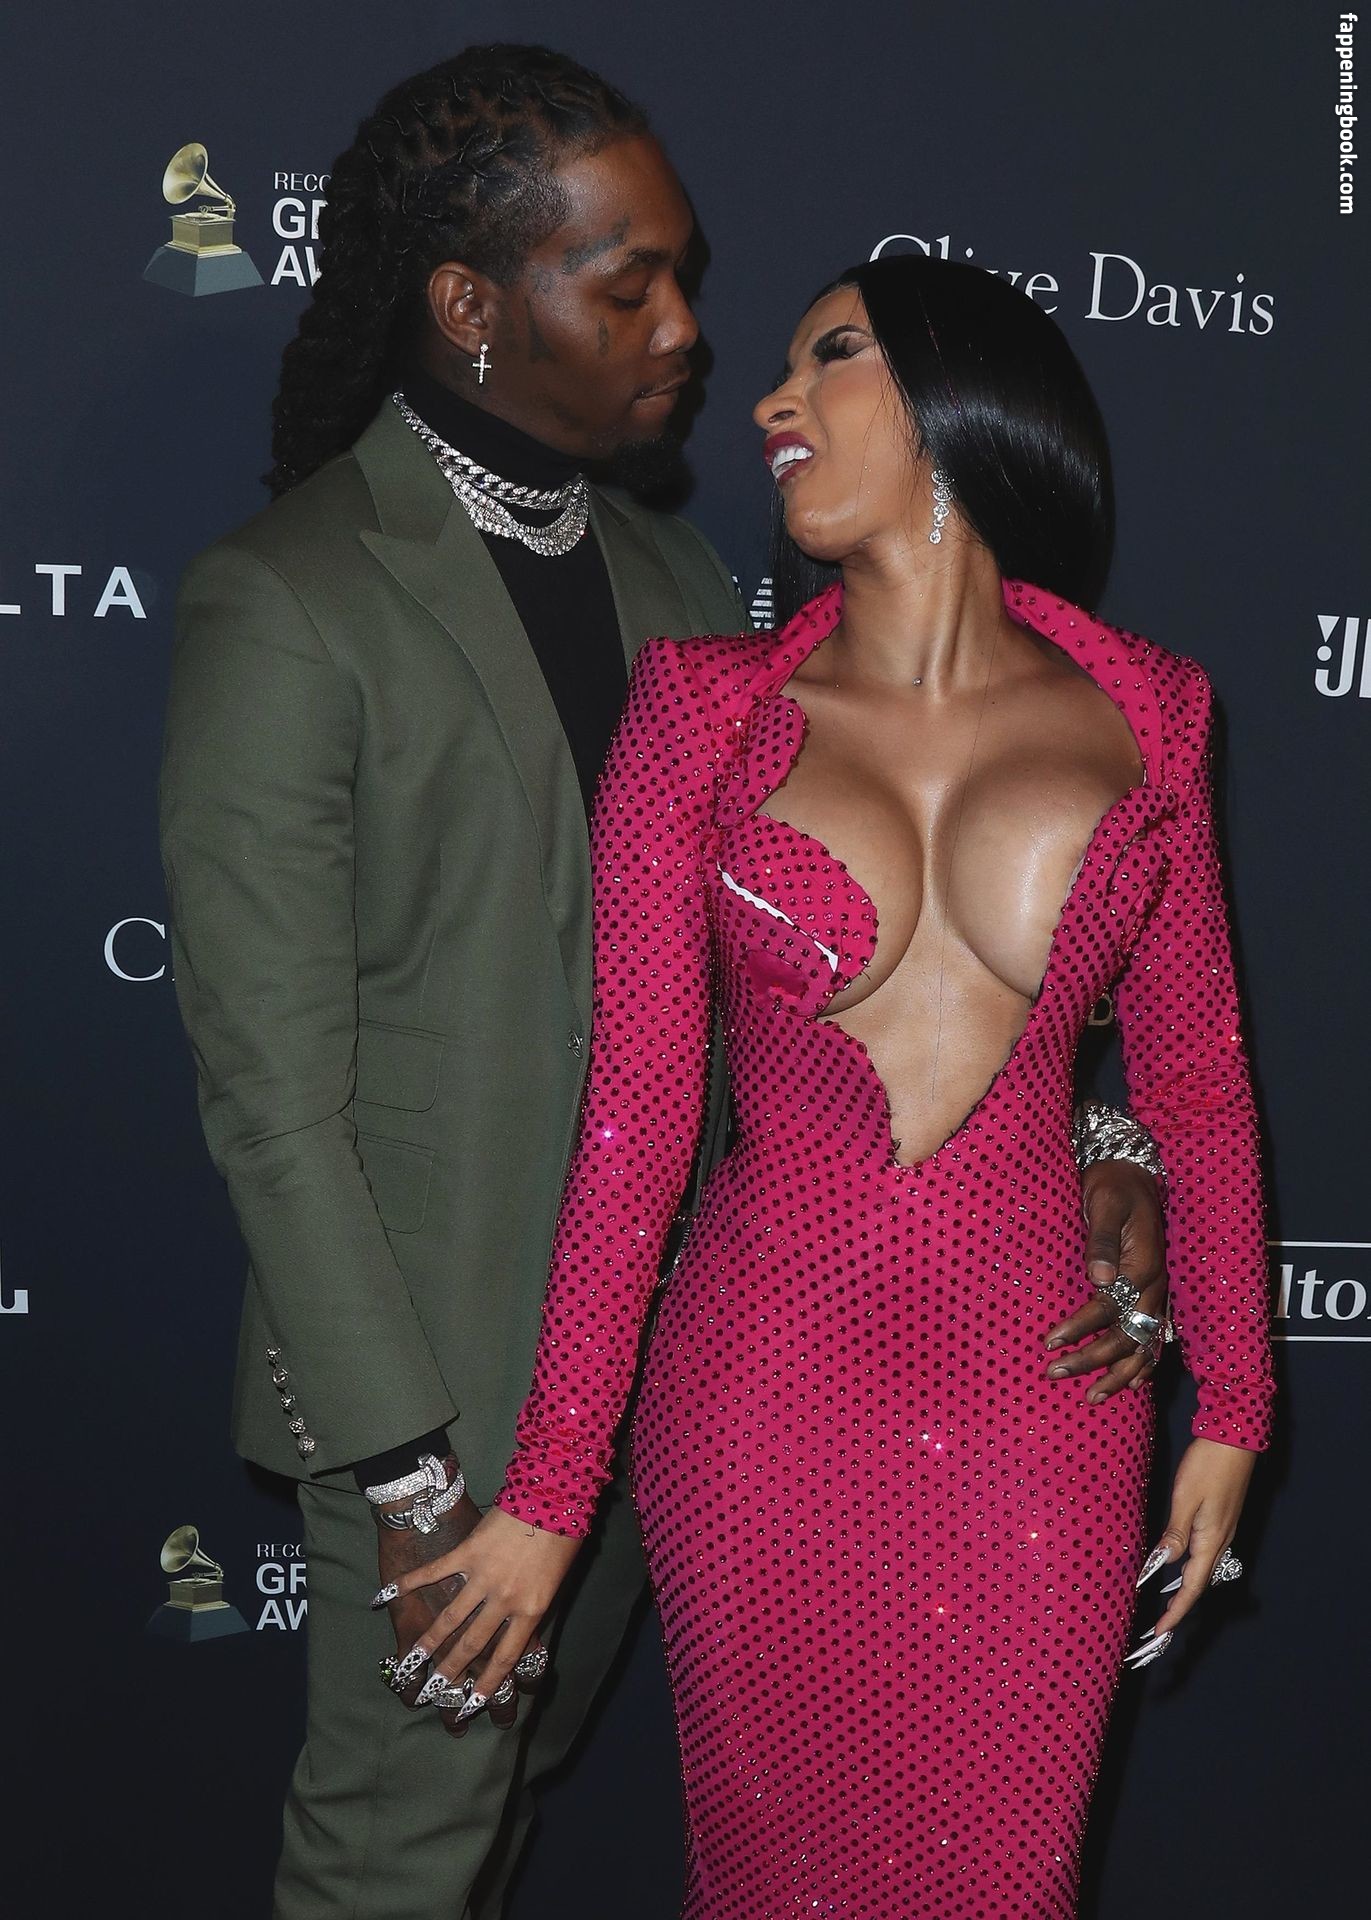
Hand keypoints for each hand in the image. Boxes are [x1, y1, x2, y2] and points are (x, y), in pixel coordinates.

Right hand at [385, 1507, 583, 1725]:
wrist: (551, 1493)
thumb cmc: (562, 1534)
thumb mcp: (556, 1579)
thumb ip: (532, 1606)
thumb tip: (518, 1629)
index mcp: (531, 1610)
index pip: (505, 1658)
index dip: (487, 1684)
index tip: (471, 1705)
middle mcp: (505, 1599)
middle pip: (473, 1645)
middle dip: (451, 1672)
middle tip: (434, 1694)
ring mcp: (484, 1576)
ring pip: (450, 1618)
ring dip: (428, 1643)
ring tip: (411, 1664)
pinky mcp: (467, 1551)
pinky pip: (434, 1573)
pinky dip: (410, 1583)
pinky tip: (385, 1595)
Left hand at [1043, 1159, 1167, 1403]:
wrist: (1134, 1174)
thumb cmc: (1114, 1186)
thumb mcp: (1105, 1203)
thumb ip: (1103, 1241)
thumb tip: (1099, 1278)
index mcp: (1144, 1266)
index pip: (1108, 1308)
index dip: (1079, 1328)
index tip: (1049, 1342)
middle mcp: (1155, 1287)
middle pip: (1126, 1337)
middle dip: (1092, 1360)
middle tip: (1055, 1372)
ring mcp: (1157, 1295)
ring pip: (1144, 1346)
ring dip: (1117, 1374)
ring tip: (1091, 1397)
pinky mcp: (1153, 1296)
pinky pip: (1154, 1339)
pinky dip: (1144, 1365)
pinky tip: (1130, 1384)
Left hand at [1135, 1437, 1254, 1639]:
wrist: (1235, 1439)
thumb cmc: (1209, 1465)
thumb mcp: (1186, 1498)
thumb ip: (1175, 1532)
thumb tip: (1163, 1564)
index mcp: (1210, 1541)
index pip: (1191, 1587)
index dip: (1175, 1612)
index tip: (1160, 1631)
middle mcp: (1219, 1541)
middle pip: (1198, 1584)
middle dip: (1179, 1607)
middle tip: (1159, 1626)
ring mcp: (1221, 1531)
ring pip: (1201, 1570)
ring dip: (1184, 1589)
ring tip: (1165, 1604)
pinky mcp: (1219, 1520)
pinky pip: (1203, 1554)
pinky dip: (1189, 1569)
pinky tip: (1177, 1566)